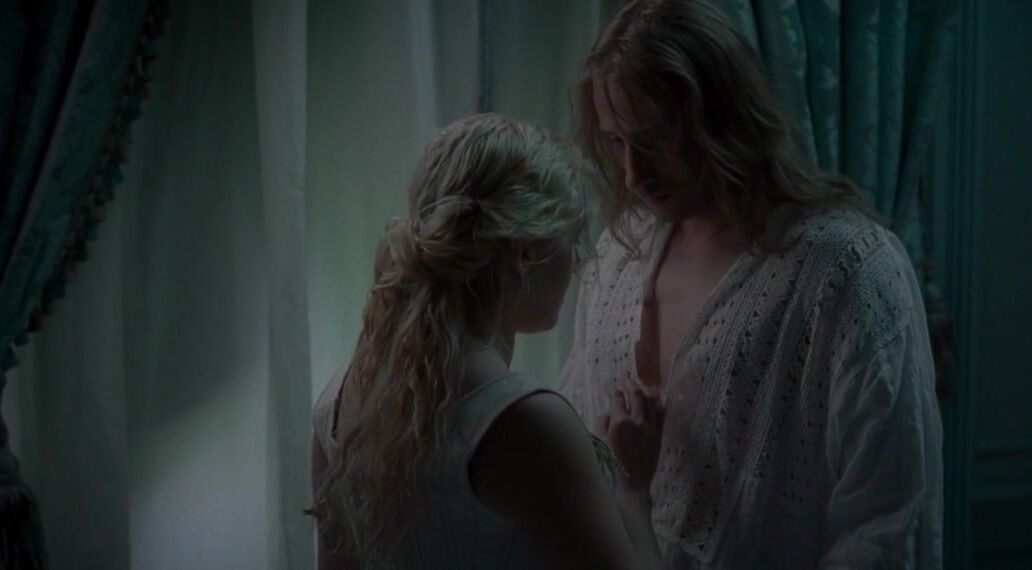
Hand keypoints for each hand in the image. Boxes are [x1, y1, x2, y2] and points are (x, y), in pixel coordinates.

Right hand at [596, 374, 665, 492]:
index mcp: (619, 422)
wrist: (633, 480)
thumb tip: (610, 411)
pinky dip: (657, 403)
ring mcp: (649, 427)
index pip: (617, 398)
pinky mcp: (658, 433)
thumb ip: (605, 423)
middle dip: (629, 382)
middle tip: (625, 375)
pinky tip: (655, 397)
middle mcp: (636, 421)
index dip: (614, 389)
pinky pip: (660, 413)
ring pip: (649, 401)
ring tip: (639, 383)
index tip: (612, 385)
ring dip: (644, 389)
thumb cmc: (612, 463)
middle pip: (635, 394)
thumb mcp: (602, 441)